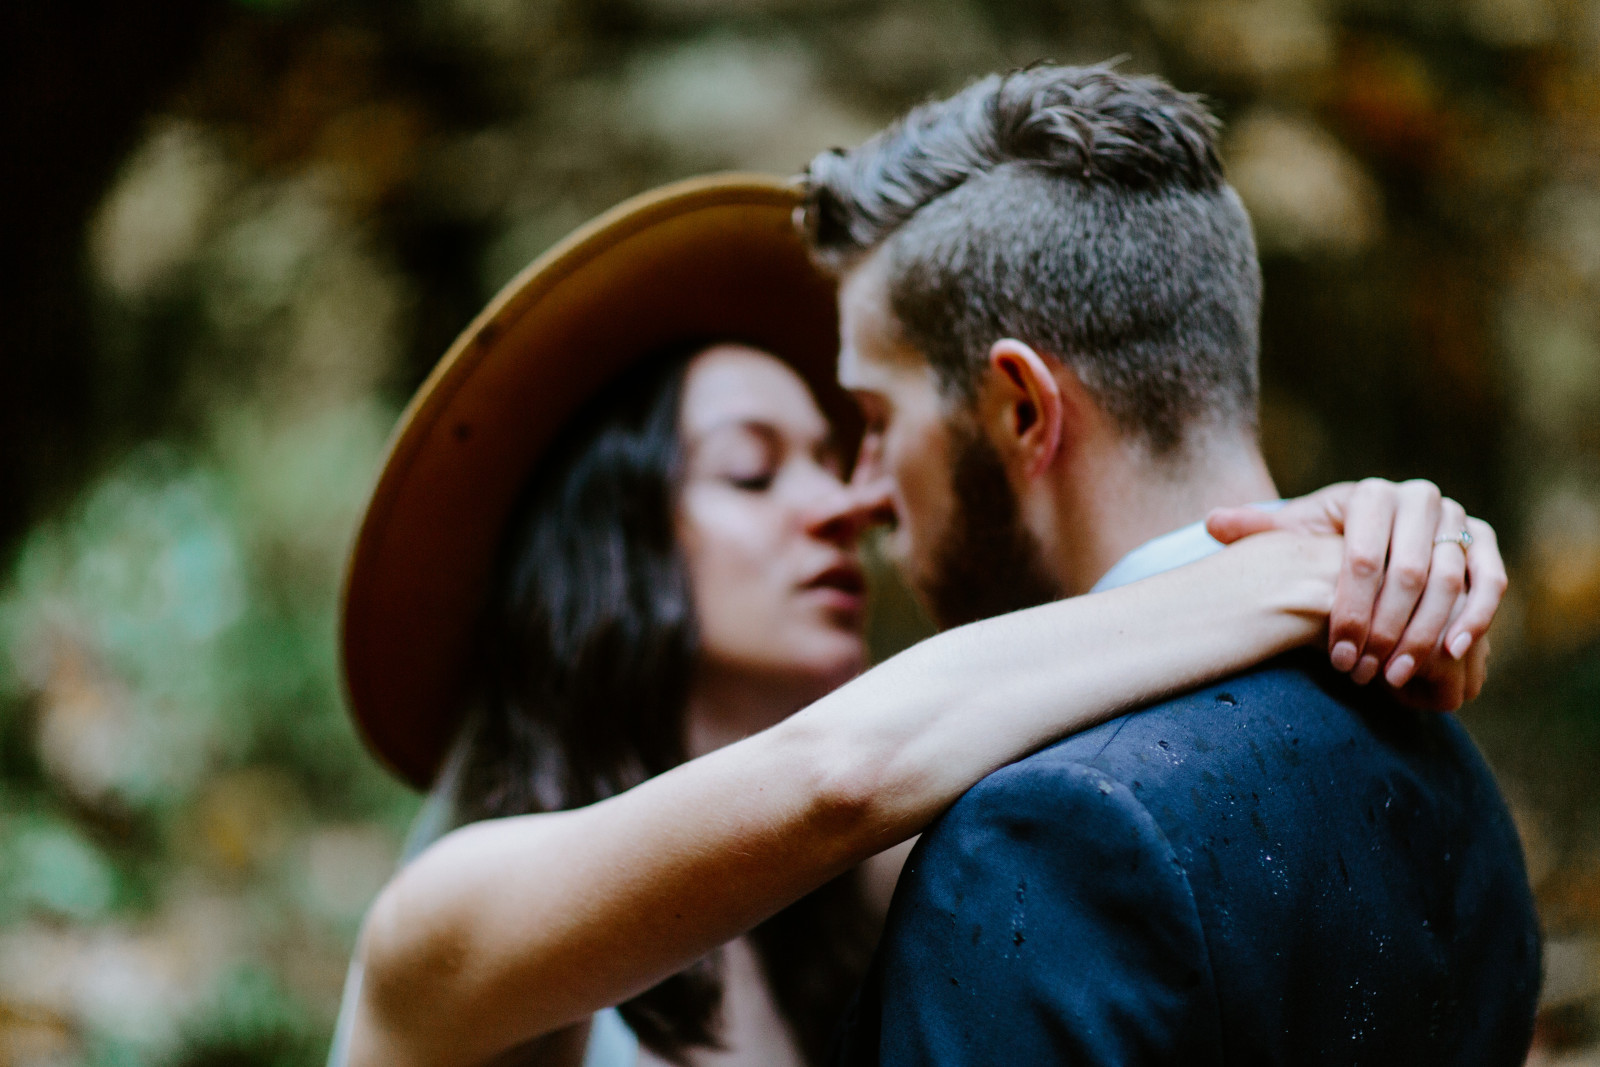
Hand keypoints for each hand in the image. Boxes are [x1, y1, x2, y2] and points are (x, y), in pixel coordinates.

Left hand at [1206, 479, 1505, 709]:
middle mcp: (1420, 499)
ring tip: (1396, 675)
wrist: (1377, 539)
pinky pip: (1490, 580)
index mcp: (1372, 494)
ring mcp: (1458, 519)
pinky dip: (1475, 617)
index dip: (1349, 609)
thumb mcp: (1295, 535)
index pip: (1362, 556)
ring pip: (1450, 581)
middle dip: (1384, 630)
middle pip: (1409, 572)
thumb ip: (1259, 530)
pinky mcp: (1484, 542)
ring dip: (1425, 634)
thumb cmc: (1325, 543)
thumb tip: (1213, 522)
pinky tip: (1453, 652)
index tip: (1334, 653)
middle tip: (1361, 673)